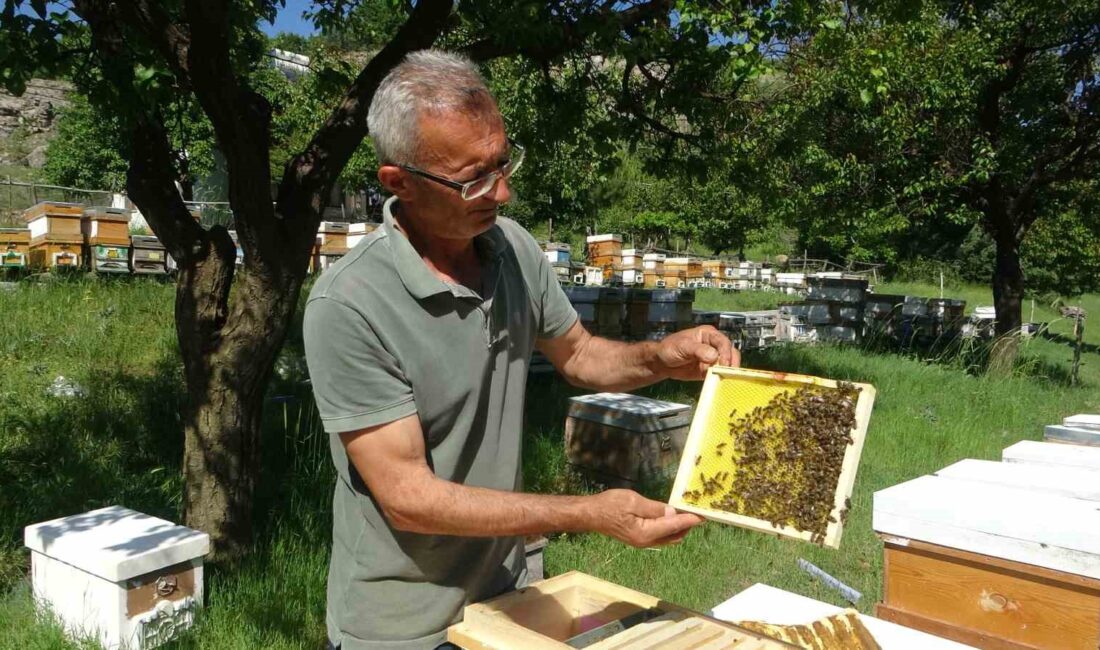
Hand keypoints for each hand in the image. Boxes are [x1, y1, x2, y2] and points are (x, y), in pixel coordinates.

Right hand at [589, 489, 705, 547]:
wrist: (591, 515)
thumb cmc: (609, 505)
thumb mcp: (633, 501)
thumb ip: (654, 508)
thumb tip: (673, 512)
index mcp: (646, 533)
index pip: (674, 526)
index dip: (690, 520)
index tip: (704, 515)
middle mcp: (647, 541)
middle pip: (674, 536)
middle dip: (688, 525)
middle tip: (698, 512)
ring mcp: (643, 542)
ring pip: (669, 538)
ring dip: (680, 528)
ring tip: (688, 514)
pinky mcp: (640, 538)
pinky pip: (661, 536)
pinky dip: (670, 528)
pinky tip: (672, 518)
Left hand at [652, 325, 738, 380]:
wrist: (662, 362)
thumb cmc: (670, 348)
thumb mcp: (682, 346)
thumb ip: (698, 350)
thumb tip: (713, 356)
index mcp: (708, 334)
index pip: (723, 342)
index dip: (726, 352)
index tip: (724, 363)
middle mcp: (713, 345)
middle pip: (730, 353)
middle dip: (730, 363)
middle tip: (726, 372)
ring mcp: (713, 359)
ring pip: (728, 365)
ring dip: (726, 372)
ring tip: (721, 378)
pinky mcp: (710, 371)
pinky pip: (720, 375)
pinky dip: (720, 379)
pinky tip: (718, 382)